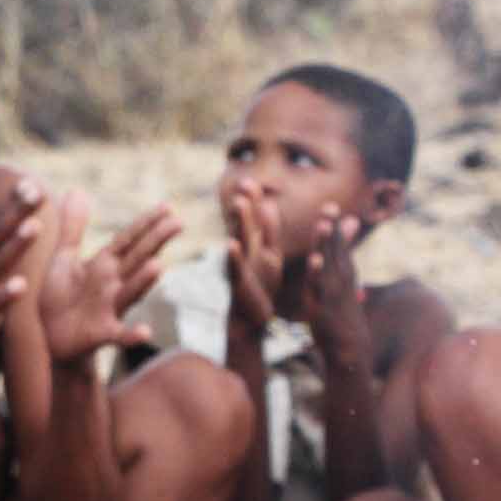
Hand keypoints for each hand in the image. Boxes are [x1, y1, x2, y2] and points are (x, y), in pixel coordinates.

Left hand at [37, 194, 179, 363]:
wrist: (51, 338)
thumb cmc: (61, 296)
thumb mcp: (64, 258)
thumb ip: (73, 227)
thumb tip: (77, 190)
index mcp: (104, 264)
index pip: (128, 240)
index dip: (145, 223)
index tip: (168, 206)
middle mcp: (113, 283)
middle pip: (136, 259)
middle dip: (155, 241)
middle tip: (178, 223)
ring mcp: (111, 308)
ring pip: (131, 292)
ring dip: (144, 280)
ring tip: (158, 265)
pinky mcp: (103, 333)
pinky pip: (120, 335)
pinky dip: (133, 334)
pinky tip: (145, 332)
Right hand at [224, 178, 282, 331]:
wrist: (248, 321)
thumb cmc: (258, 287)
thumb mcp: (269, 256)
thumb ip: (269, 231)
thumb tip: (269, 203)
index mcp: (255, 245)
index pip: (253, 217)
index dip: (252, 199)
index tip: (250, 180)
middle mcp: (245, 253)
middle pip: (245, 223)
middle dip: (245, 203)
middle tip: (244, 182)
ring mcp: (241, 267)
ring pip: (240, 241)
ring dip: (239, 222)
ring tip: (238, 203)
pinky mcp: (239, 284)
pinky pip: (235, 268)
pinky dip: (233, 256)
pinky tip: (230, 244)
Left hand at [297, 204, 367, 361]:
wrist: (350, 348)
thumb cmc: (342, 311)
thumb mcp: (344, 281)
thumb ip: (343, 254)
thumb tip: (349, 228)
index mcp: (343, 273)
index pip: (339, 245)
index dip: (335, 226)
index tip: (331, 205)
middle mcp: (340, 279)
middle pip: (335, 250)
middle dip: (331, 228)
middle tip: (329, 206)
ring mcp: (333, 292)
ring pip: (329, 264)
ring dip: (327, 245)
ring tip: (324, 226)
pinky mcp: (324, 306)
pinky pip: (320, 287)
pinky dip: (318, 272)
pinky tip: (315, 259)